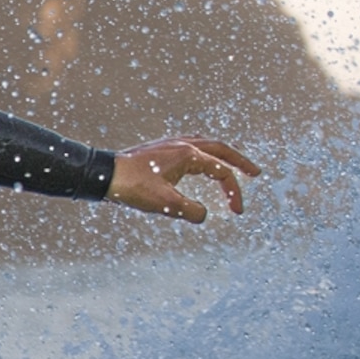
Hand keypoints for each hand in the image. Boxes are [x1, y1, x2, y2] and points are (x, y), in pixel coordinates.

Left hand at [107, 136, 263, 220]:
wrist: (104, 175)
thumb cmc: (132, 187)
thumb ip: (190, 210)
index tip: (237, 211)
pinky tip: (200, 159)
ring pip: (205, 144)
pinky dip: (203, 151)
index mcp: (189, 155)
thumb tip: (204, 214)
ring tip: (232, 162)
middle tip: (255, 173)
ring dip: (222, 154)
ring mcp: (170, 145)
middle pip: (220, 150)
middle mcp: (183, 144)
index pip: (222, 173)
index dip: (233, 193)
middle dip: (240, 162)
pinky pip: (190, 145)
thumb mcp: (165, 204)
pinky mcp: (160, 149)